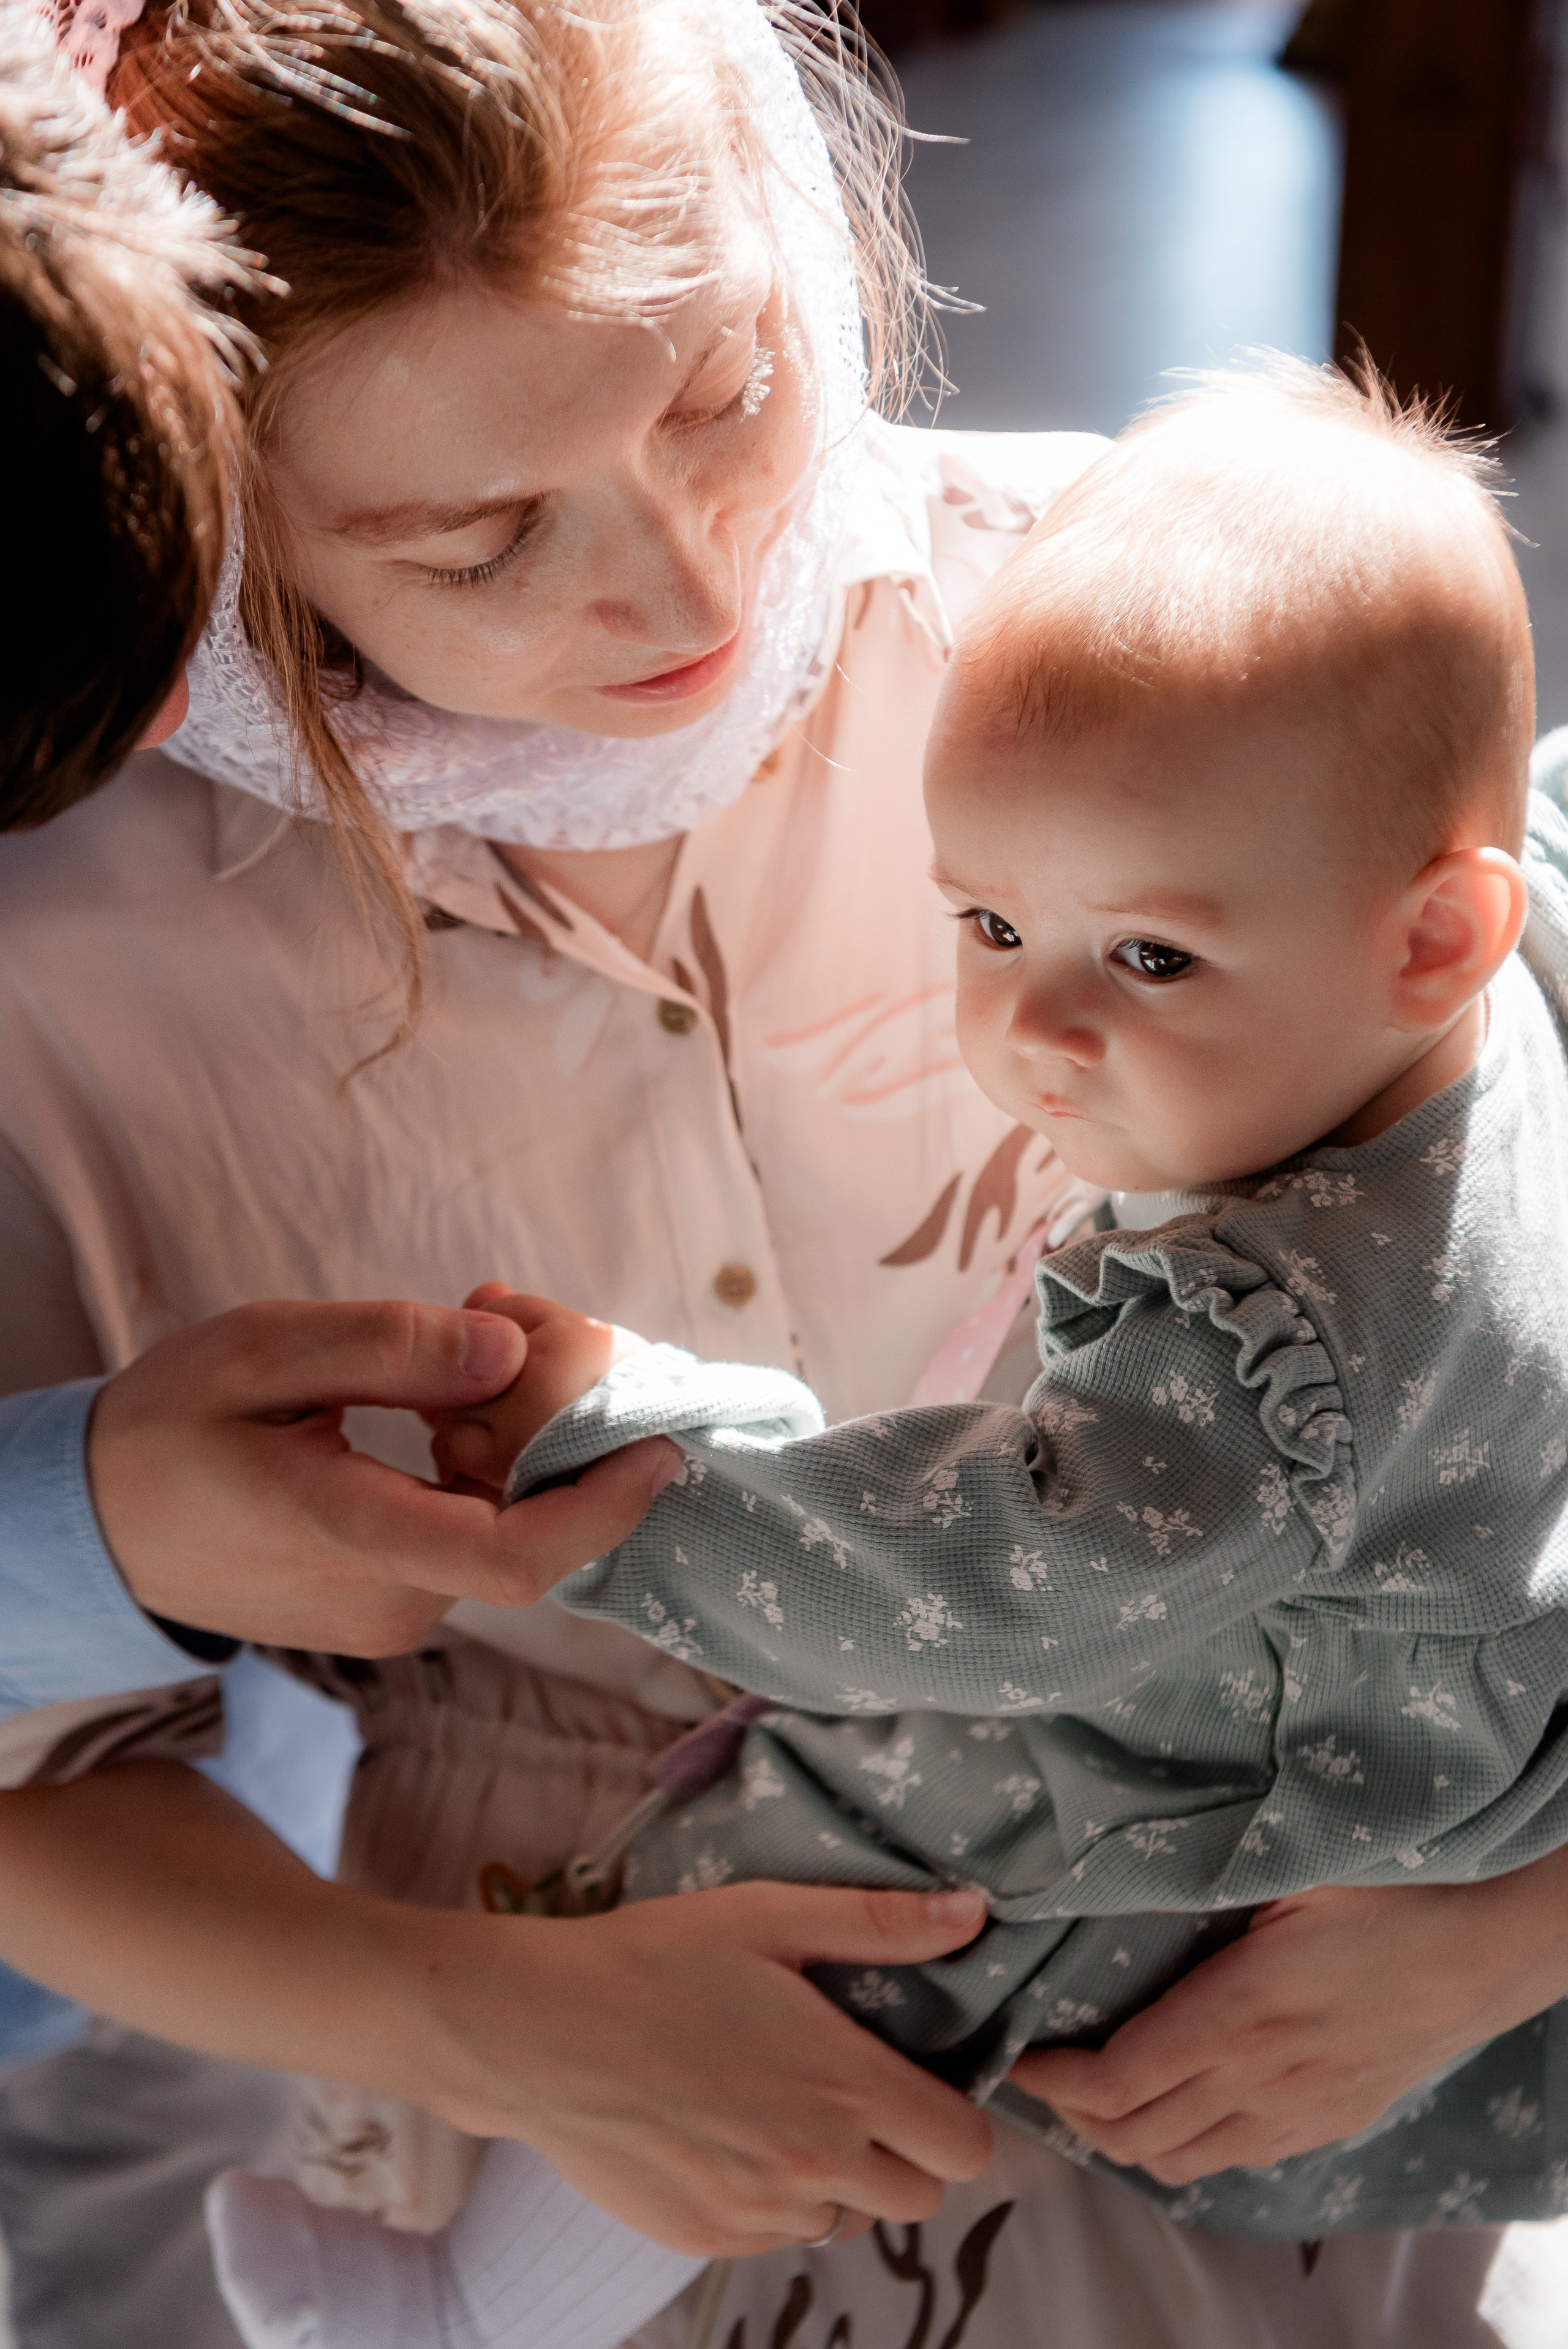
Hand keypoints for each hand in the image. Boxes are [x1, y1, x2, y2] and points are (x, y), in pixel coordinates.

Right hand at [90, 1300, 680, 1653]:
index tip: (661, 1441)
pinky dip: (487, 1461)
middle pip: (525, 1520)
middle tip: (520, 1313)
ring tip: (479, 1333)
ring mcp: (392, 1613)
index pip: (515, 1554)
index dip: (604, 1502)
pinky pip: (471, 1531)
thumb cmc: (168, 1428)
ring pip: (503, 1522)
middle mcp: (389, 1599)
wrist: (94, 1526)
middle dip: (559, 1421)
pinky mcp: (390, 1605)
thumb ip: (387, 1349)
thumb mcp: (262, 1351)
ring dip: (520, 1435)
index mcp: (350, 1537)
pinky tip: (451, 1393)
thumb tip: (509, 1352)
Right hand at [401, 1880, 994, 2253]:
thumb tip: (971, 1915)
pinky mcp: (705, 2238)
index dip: (954, 2114)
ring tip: (782, 2107)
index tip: (916, 2077)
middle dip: (904, 2151)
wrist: (537, 2032)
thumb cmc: (653, 1960)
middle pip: (919, 2198)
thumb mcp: (768, 1916)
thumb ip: (878, 1923)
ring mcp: (758, 2213)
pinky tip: (728, 2134)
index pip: (965, 2148)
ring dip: (838, 2178)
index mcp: (845, 2087)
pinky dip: (772, 2199)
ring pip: (846, 2221)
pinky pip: (776, 2236)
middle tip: (852, 2091)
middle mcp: (814, 2166)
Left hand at [1009, 1862, 1567, 2183]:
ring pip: (1181, 2161)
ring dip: (1122, 2139)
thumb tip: (1121, 1859)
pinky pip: (1234, 2158)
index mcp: (1235, 2015)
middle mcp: (1258, 2080)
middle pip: (1134, 2134)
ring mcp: (1296, 2112)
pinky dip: (1181, 2145)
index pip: (1115, 2081)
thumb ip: (1199, 1875)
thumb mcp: (1283, 1867)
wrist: (1484, 1944)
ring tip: (1090, 2097)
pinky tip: (1169, 2104)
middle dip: (1072, 2117)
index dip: (1053, 2081)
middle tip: (1040, 2076)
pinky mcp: (1328, 2122)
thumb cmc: (1384, 1887)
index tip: (1018, 2055)